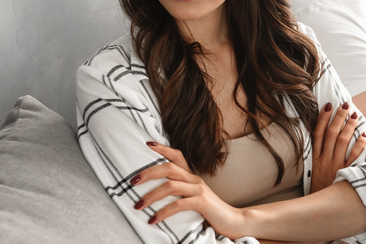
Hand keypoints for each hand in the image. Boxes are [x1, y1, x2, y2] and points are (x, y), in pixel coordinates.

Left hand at [131, 142, 246, 238]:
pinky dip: (163, 212)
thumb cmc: (210, 211)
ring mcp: (199, 190)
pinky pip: (179, 204)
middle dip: (148, 173)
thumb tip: (156, 192)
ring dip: (150, 196)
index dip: (162, 148)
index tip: (147, 144)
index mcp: (191, 176)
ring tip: (137, 205)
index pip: (177, 156)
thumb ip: (180, 192)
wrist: (234, 222)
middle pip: (169, 167)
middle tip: (131, 182)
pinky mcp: (202, 203)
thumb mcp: (193, 198)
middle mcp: (194, 179)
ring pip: (170, 186)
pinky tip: (152, 220)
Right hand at [310, 102, 365, 192]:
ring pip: (342, 142)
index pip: (318, 133)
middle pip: (332, 133)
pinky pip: (354, 157)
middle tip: (345, 104)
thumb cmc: (317, 187)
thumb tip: (322, 137)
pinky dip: (359, 146)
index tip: (328, 106)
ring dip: (349, 127)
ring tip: (354, 115)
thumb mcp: (312, 170)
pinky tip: (364, 136)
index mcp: (315, 157)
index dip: (323, 118)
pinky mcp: (345, 173)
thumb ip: (317, 154)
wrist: (318, 207)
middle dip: (338, 117)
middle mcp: (324, 159)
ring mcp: (335, 166)